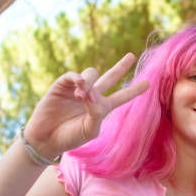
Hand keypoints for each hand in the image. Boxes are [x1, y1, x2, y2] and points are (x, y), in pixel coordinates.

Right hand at [23, 53, 148, 158]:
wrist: (47, 138)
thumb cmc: (70, 137)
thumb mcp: (90, 130)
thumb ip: (96, 113)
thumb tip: (92, 94)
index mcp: (102, 108)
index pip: (121, 97)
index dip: (134, 90)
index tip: (148, 83)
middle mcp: (92, 96)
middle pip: (110, 77)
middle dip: (121, 66)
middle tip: (132, 56)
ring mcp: (77, 89)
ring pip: (91, 74)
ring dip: (89, 84)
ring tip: (82, 97)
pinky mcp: (62, 85)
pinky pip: (73, 75)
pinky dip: (78, 78)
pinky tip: (79, 86)